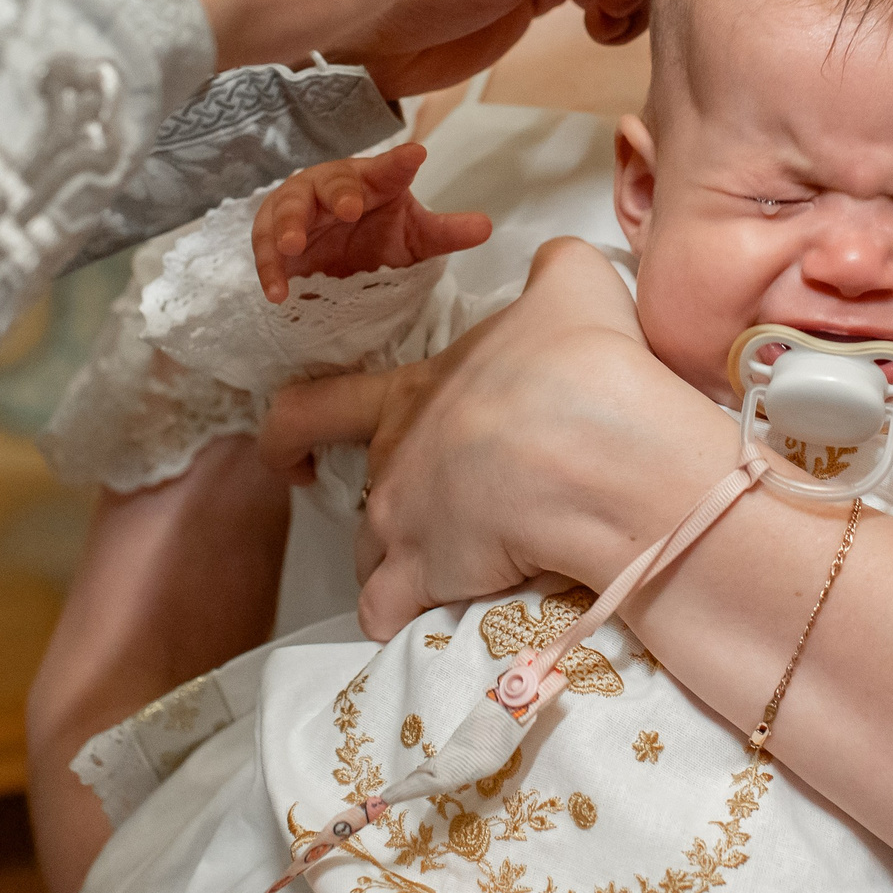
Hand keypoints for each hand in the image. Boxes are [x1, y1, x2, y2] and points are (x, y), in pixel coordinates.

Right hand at [252, 143, 493, 300]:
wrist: (338, 259)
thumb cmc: (378, 234)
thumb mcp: (414, 237)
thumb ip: (445, 232)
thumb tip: (488, 228)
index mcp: (371, 180)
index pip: (388, 168)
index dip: (399, 163)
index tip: (416, 157)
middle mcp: (332, 187)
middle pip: (331, 182)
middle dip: (338, 193)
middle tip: (349, 209)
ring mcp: (298, 209)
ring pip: (287, 209)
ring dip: (287, 226)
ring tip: (292, 245)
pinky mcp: (274, 240)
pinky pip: (266, 250)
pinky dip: (269, 269)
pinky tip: (278, 293)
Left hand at [260, 237, 733, 639]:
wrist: (603, 450)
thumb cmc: (583, 362)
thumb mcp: (572, 284)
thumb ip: (550, 274)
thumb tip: (554, 271)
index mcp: (414, 392)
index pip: (316, 407)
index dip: (290, 434)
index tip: (295, 457)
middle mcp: (394, 459)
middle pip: (364, 496)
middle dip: (395, 512)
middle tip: (447, 517)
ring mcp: (401, 523)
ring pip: (373, 559)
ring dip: (406, 566)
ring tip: (471, 568)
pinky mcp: (423, 580)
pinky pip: (386, 615)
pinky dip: (405, 620)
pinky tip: (442, 619)